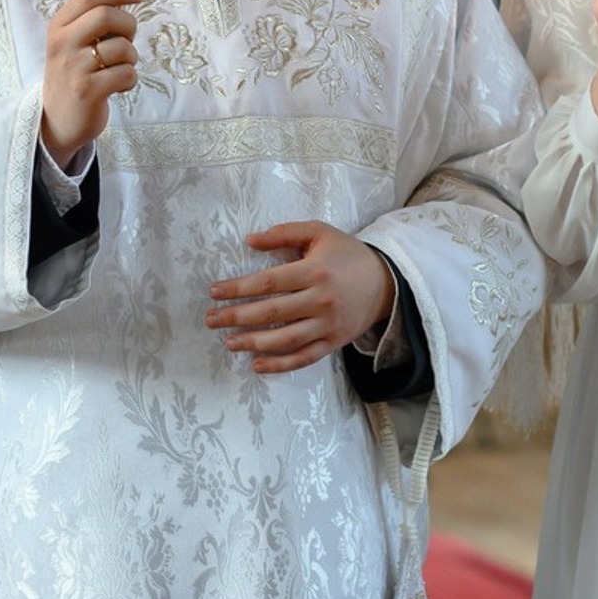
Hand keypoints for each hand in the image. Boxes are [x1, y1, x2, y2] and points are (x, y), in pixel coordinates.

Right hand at [41, 0, 143, 169]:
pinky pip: (126, 74)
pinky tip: (117, 86)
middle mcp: (61, 43)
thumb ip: (94, 18)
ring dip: (131, 58)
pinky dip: (131, 80)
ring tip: (117, 68)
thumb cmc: (77, 73)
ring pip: (122, 47)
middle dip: (129, 25)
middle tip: (126, 40)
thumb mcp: (75, 41)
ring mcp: (72, 67)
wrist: (59, 119)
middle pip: (107, 15)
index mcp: (59, 26)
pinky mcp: (86, 91)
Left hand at [205, 222, 396, 374]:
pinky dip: (279, 365)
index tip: (215, 292)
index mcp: (316, 270)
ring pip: (285, 339)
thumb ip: (286, 233)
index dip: (238, 288)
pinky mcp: (333, 342)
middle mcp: (321, 299)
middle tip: (211, 318)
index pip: (269, 281)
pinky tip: (256, 365)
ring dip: (252, 342)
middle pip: (272, 312)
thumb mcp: (321, 233)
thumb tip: (250, 240)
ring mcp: (328, 324)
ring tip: (229, 341)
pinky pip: (303, 358)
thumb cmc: (347, 254)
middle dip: (236, 316)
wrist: (385, 282)